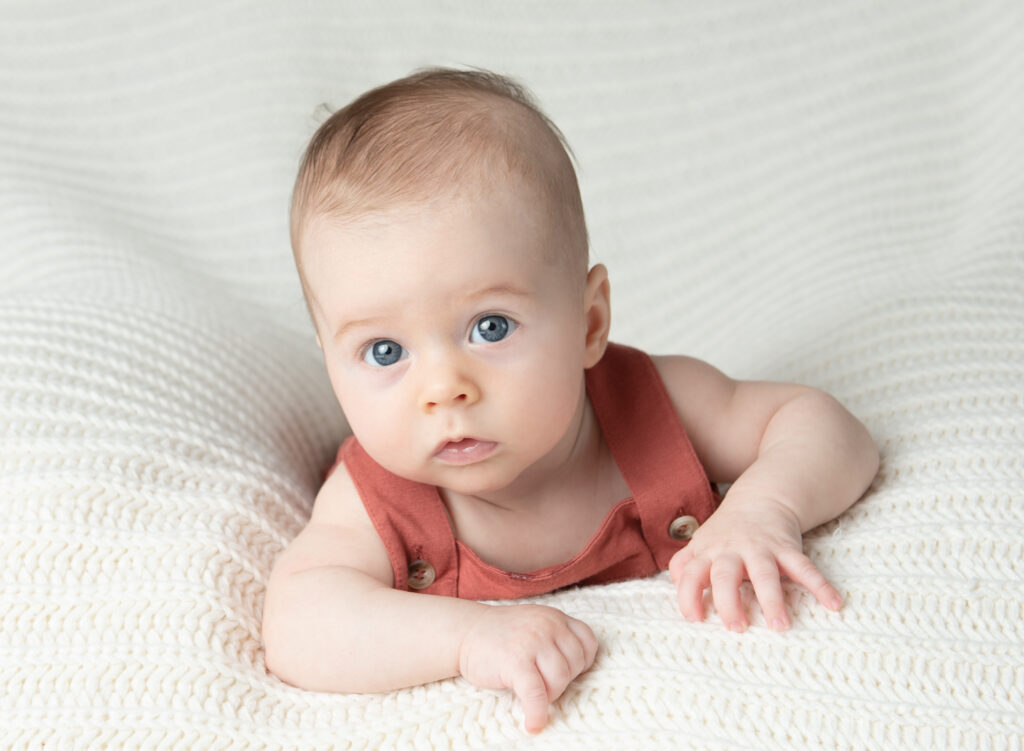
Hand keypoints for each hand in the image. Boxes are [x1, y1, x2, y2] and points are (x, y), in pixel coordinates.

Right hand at [457, 604, 598, 733]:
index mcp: (554, 617)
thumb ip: (555, 637)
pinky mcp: (515, 662)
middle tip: (541, 682)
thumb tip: (578, 670)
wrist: (464, 632)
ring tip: (532, 694)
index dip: (582, 662)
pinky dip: (537, 713)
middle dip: (562, 680)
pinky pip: (537, 694)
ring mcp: (532, 642)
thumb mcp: (535, 623)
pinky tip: (533, 724)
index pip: (588, 641)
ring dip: (550, 694)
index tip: (567, 671)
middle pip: (575, 664)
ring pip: (560, 680)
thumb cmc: (501, 635)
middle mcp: (547, 625)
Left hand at [668, 496, 841, 631]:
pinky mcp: (787, 548)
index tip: (694, 619)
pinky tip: (834, 604)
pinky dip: (821, 586)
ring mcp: (761, 548)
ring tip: (780, 626)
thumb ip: (685, 565)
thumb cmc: (726, 531)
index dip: (689, 595)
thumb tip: (675, 587)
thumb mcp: (701, 543)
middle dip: (729, 601)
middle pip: (725, 575)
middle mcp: (732, 550)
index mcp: (708, 551)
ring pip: (765, 574)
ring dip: (772, 599)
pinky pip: (805, 568)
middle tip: (737, 629)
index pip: (691, 574)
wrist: (761, 498)